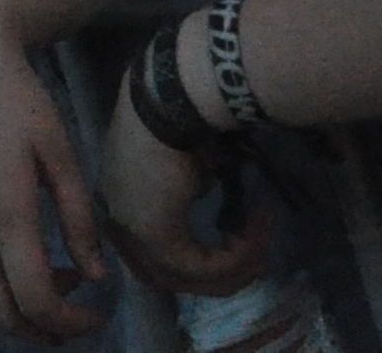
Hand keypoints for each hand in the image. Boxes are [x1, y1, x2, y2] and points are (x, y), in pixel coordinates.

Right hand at [0, 0, 109, 337]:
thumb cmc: (20, 100)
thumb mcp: (62, 155)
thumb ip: (79, 220)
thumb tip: (95, 276)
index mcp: (5, 212)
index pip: (35, 298)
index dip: (72, 321)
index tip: (100, 313)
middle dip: (40, 330)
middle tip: (78, 319)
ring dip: (17, 306)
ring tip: (58, 285)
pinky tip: (27, 255)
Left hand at [99, 73, 269, 301]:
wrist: (168, 104)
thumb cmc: (174, 120)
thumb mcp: (179, 165)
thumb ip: (184, 191)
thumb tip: (202, 197)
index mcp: (116, 203)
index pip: (147, 258)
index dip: (192, 265)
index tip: (231, 252)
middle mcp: (117, 223)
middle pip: (170, 276)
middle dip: (220, 275)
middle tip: (258, 262)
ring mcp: (134, 233)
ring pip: (192, 277)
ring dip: (237, 265)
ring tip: (264, 238)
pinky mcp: (158, 238)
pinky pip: (204, 268)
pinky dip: (238, 257)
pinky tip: (258, 230)